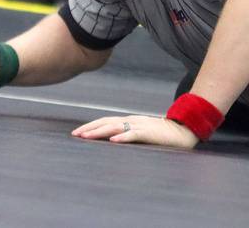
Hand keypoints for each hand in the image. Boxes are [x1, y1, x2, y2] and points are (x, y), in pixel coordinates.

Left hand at [72, 114, 198, 148]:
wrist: (185, 130)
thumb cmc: (162, 134)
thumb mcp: (142, 132)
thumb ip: (128, 133)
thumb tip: (112, 138)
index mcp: (129, 120)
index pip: (106, 120)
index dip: (91, 125)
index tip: (78, 132)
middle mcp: (132, 120)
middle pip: (106, 122)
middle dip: (90, 128)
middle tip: (75, 134)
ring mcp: (140, 126)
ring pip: (116, 127)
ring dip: (100, 132)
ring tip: (87, 136)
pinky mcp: (150, 133)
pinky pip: (134, 134)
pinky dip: (123, 137)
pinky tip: (113, 140)